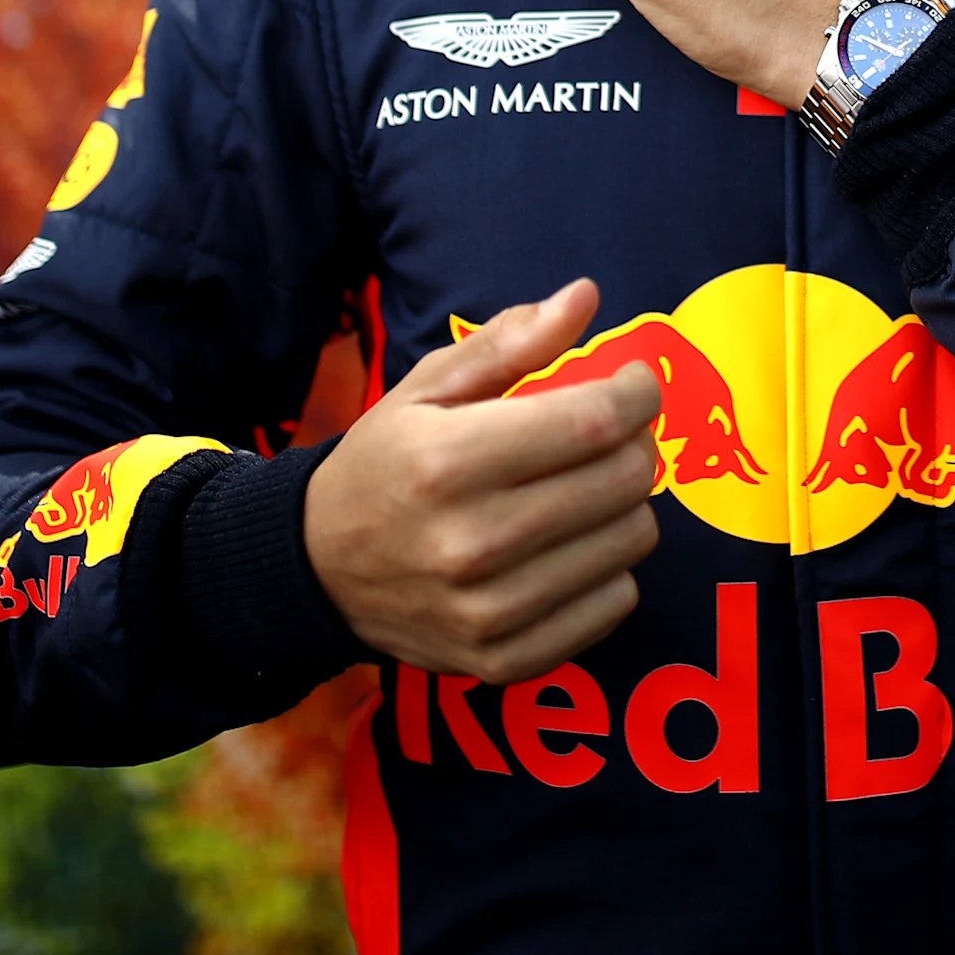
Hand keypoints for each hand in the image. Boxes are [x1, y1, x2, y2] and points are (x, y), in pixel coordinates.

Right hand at [302, 279, 661, 680]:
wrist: (318, 570)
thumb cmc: (384, 463)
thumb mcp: (428, 387)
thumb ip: (510, 342)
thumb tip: (586, 295)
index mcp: (450, 461)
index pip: (594, 421)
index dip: (637, 391)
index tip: (635, 381)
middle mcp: (472, 542)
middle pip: (623, 480)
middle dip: (636, 442)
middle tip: (609, 433)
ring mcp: (490, 611)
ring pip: (630, 541)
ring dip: (624, 505)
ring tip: (584, 488)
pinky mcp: (505, 659)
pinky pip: (614, 604)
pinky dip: (608, 568)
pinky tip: (569, 546)